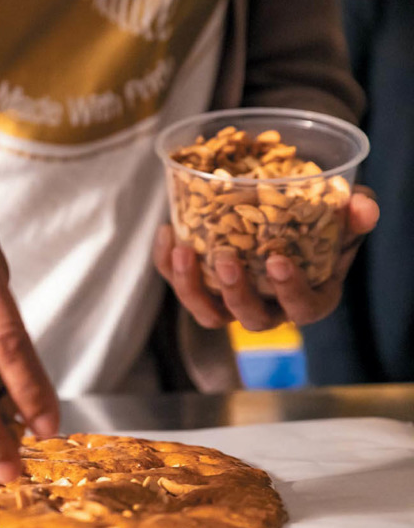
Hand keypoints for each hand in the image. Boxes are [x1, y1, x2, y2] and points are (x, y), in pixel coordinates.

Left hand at [152, 188, 378, 330]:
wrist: (285, 216)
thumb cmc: (322, 225)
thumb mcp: (345, 217)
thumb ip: (356, 214)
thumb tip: (361, 209)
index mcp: (308, 298)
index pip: (302, 309)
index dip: (290, 291)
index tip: (278, 261)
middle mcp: (269, 309)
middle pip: (249, 318)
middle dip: (236, 292)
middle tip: (225, 259)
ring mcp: (232, 303)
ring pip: (208, 314)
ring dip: (191, 286)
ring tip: (183, 249)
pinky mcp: (203, 288)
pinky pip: (181, 286)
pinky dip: (167, 264)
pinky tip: (167, 233)